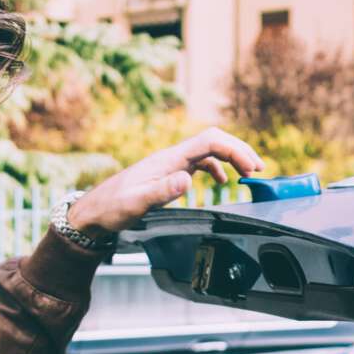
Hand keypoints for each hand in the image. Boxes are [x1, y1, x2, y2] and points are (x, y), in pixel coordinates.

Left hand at [64, 127, 263, 236]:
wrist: (94, 211)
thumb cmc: (112, 208)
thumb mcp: (136, 203)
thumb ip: (162, 191)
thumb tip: (188, 179)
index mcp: (168, 159)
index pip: (209, 141)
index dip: (234, 150)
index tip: (251, 169)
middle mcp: (171, 157)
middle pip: (213, 141)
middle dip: (239, 151)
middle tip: (259, 169)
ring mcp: (170, 164)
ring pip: (208, 151)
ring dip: (231, 158)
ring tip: (249, 174)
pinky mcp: (168, 173)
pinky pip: (198, 163)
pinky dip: (216, 168)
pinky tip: (221, 181)